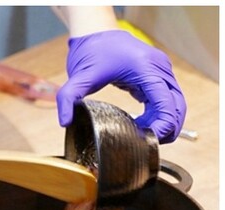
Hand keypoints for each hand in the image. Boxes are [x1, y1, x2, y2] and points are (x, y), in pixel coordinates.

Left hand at [56, 30, 185, 142]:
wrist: (96, 33)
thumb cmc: (90, 51)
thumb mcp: (78, 77)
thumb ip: (68, 99)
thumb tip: (65, 122)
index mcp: (147, 69)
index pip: (167, 103)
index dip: (163, 126)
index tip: (147, 140)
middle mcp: (159, 69)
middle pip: (178, 106)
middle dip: (167, 129)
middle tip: (146, 144)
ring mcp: (160, 71)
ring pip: (175, 104)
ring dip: (165, 123)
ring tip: (142, 136)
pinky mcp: (156, 76)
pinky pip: (166, 99)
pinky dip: (159, 115)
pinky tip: (141, 124)